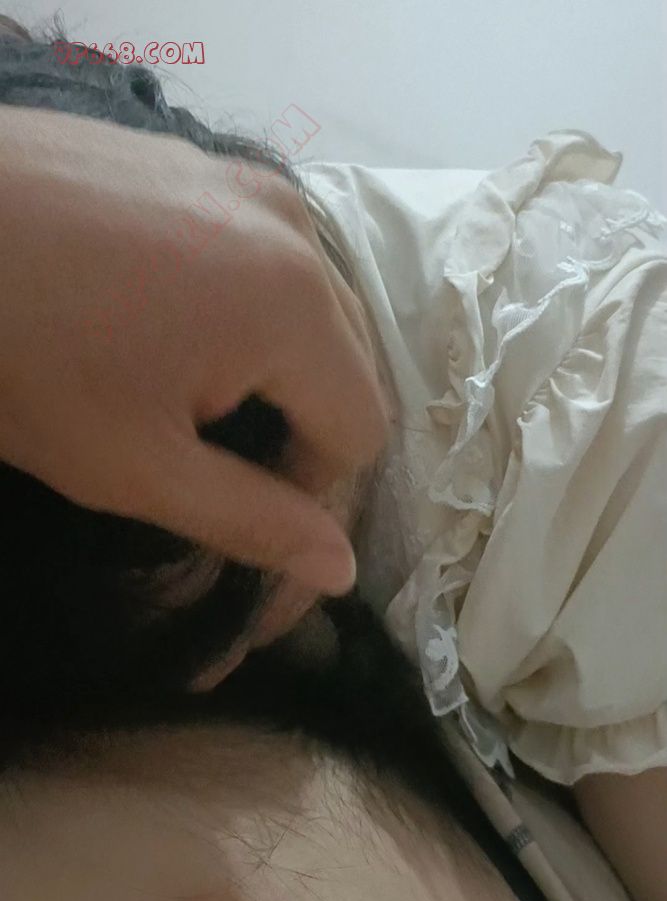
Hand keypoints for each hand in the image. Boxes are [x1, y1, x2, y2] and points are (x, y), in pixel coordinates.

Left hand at [0, 106, 387, 593]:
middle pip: (348, 364)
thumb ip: (252, 521)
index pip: (361, 429)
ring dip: (271, 364)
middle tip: (201, 447)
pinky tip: (166, 315)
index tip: (230, 498)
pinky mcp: (205, 162)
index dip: (308, 487)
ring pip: (311, 308)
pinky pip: (265, 257)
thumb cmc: (19, 353)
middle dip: (294, 424)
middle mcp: (296, 229)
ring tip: (179, 379)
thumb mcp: (135, 465)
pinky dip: (242, 307)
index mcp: (295, 304)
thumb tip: (342, 569)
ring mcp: (249, 182)